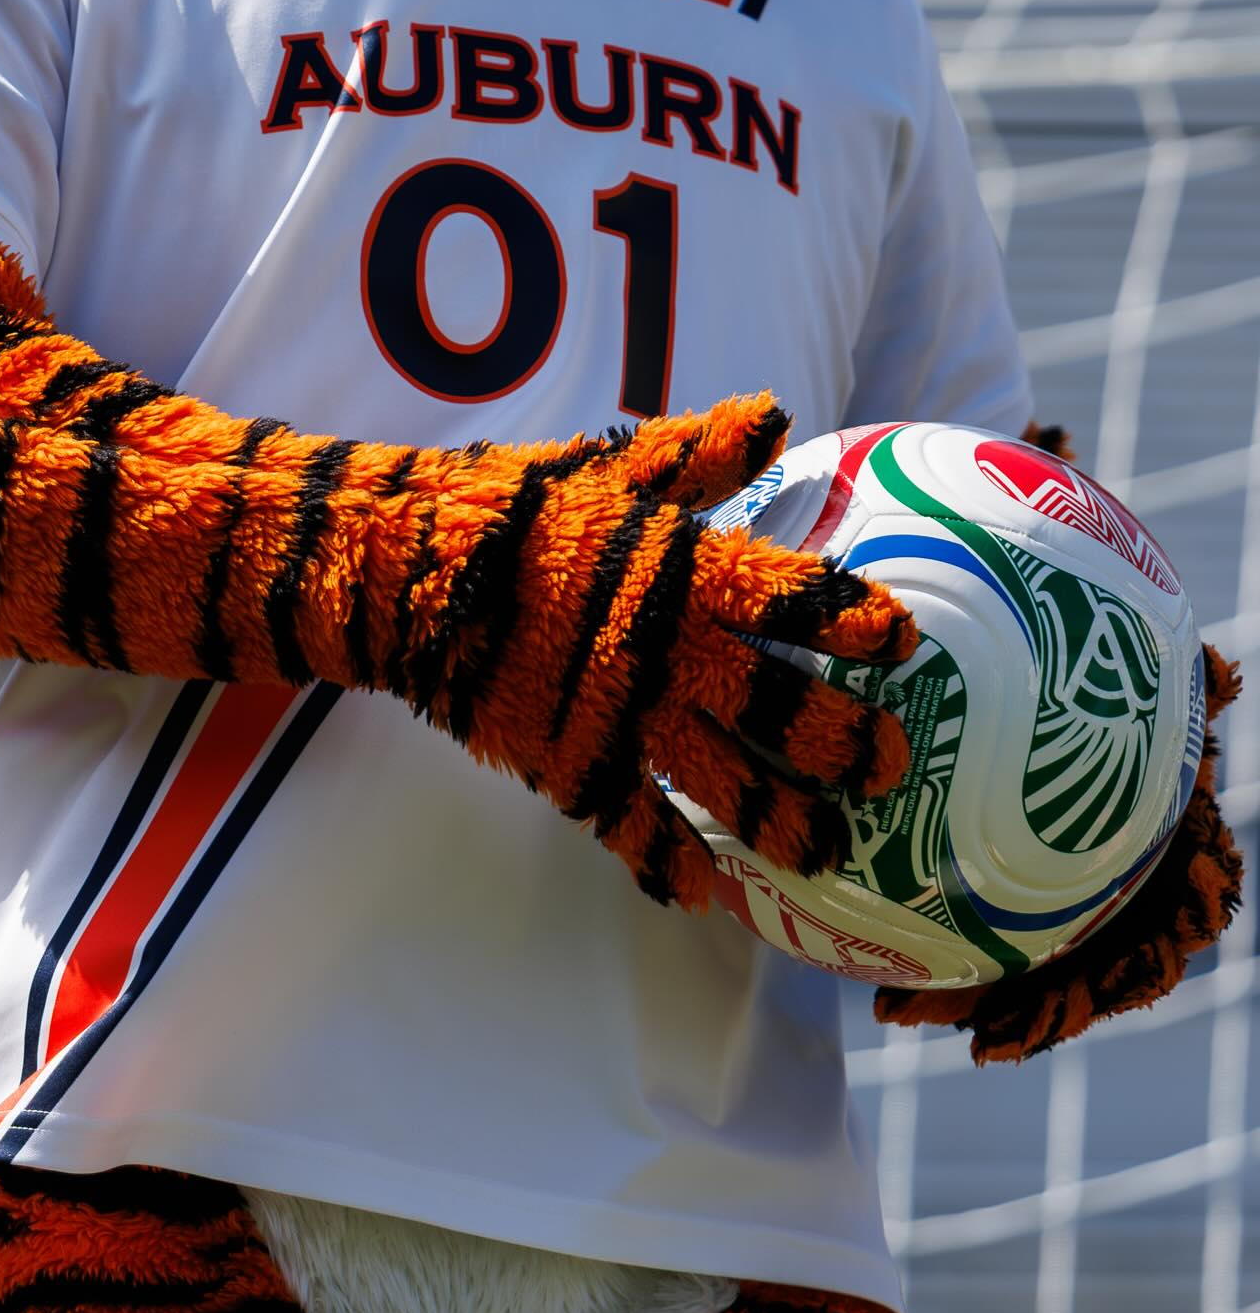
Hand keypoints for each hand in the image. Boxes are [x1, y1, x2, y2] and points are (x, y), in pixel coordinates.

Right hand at [403, 392, 918, 909]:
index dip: (854, 621)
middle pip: (781, 710)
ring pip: (726, 787)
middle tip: (894, 766)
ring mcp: (625, 720)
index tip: (902, 640)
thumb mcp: (611, 468)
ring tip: (829, 852)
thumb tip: (771, 417)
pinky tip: (708, 895)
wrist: (409, 574)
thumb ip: (696, 456)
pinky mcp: (575, 767)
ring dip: (784, 824)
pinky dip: (671, 865)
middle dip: (846, 743)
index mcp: (685, 573)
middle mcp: (670, 654)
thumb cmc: (513, 508)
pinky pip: (635, 829)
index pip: (793, 600)